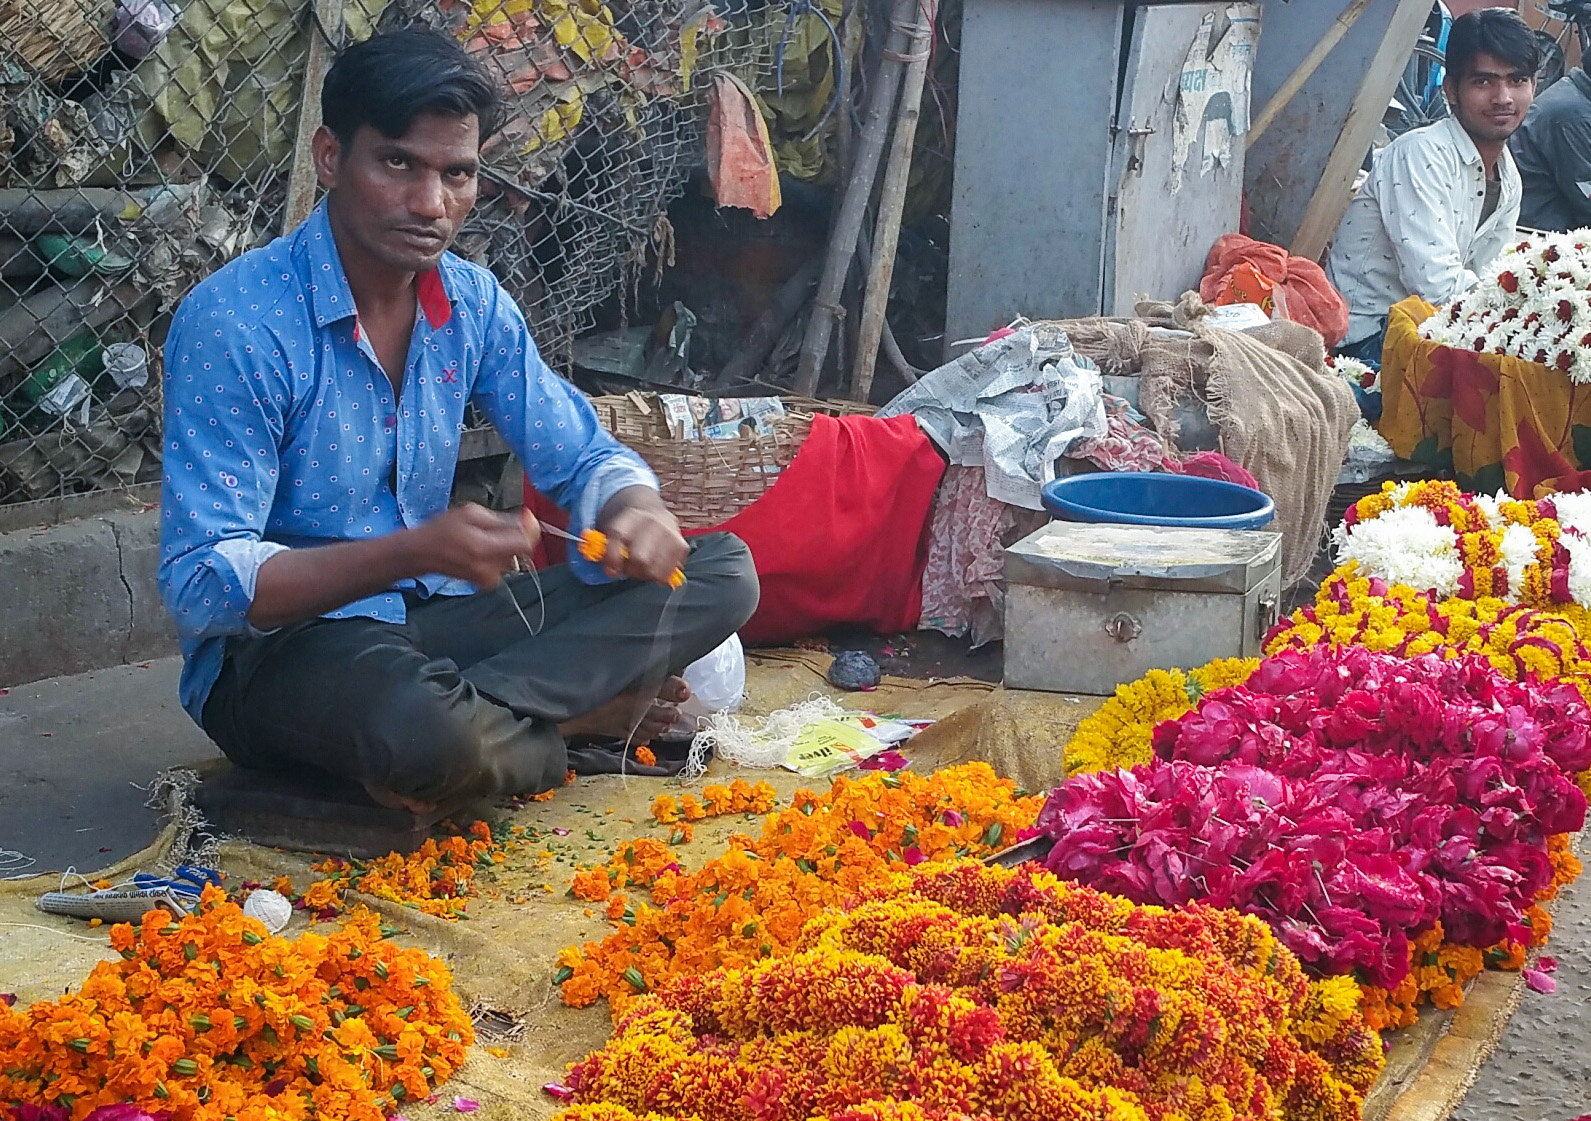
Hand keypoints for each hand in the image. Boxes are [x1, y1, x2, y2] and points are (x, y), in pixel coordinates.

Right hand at [409, 503, 539, 586]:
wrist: (422, 554)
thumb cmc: (442, 530)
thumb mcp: (471, 513)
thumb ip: (503, 519)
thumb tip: (526, 521)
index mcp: (484, 548)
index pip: (524, 544)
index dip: (530, 529)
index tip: (526, 518)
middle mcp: (490, 568)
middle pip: (521, 550)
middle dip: (514, 535)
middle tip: (495, 526)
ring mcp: (489, 578)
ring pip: (513, 557)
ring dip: (505, 545)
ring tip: (483, 538)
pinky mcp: (487, 583)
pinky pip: (503, 565)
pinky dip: (497, 554)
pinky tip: (480, 549)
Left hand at [595, 488, 687, 585]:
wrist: (651, 510)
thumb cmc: (626, 527)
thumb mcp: (609, 529)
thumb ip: (600, 545)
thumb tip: (600, 561)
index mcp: (630, 515)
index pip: (618, 536)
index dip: (612, 557)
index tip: (610, 570)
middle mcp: (652, 521)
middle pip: (640, 557)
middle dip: (631, 569)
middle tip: (629, 568)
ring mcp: (670, 532)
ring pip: (655, 568)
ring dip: (645, 574)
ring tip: (642, 568)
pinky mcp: (681, 545)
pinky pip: (669, 572)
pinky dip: (660, 575)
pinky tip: (656, 567)